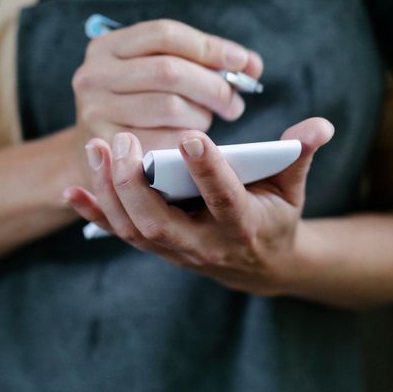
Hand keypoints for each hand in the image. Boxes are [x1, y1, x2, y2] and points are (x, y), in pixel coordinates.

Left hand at [64, 118, 334, 295]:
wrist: (259, 266)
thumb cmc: (275, 214)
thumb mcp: (293, 187)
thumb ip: (300, 155)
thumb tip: (320, 125)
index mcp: (243, 224)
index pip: (224, 197)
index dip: (209, 169)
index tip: (190, 135)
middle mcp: (204, 242)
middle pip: (162, 220)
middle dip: (138, 183)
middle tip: (124, 141)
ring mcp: (175, 249)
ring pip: (135, 227)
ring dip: (110, 191)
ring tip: (97, 147)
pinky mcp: (156, 246)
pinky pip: (120, 232)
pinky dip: (94, 212)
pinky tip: (72, 188)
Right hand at [70, 19, 262, 185]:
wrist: (98, 156)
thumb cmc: (139, 106)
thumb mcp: (157, 73)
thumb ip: (203, 62)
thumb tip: (251, 65)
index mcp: (107, 46)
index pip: (166, 34)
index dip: (210, 47)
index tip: (242, 62)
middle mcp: (93, 75)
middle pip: (169, 71)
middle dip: (213, 86)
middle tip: (234, 103)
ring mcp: (95, 112)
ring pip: (170, 107)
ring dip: (201, 116)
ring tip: (207, 122)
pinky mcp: (106, 148)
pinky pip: (164, 142)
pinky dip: (189, 142)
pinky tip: (195, 144)